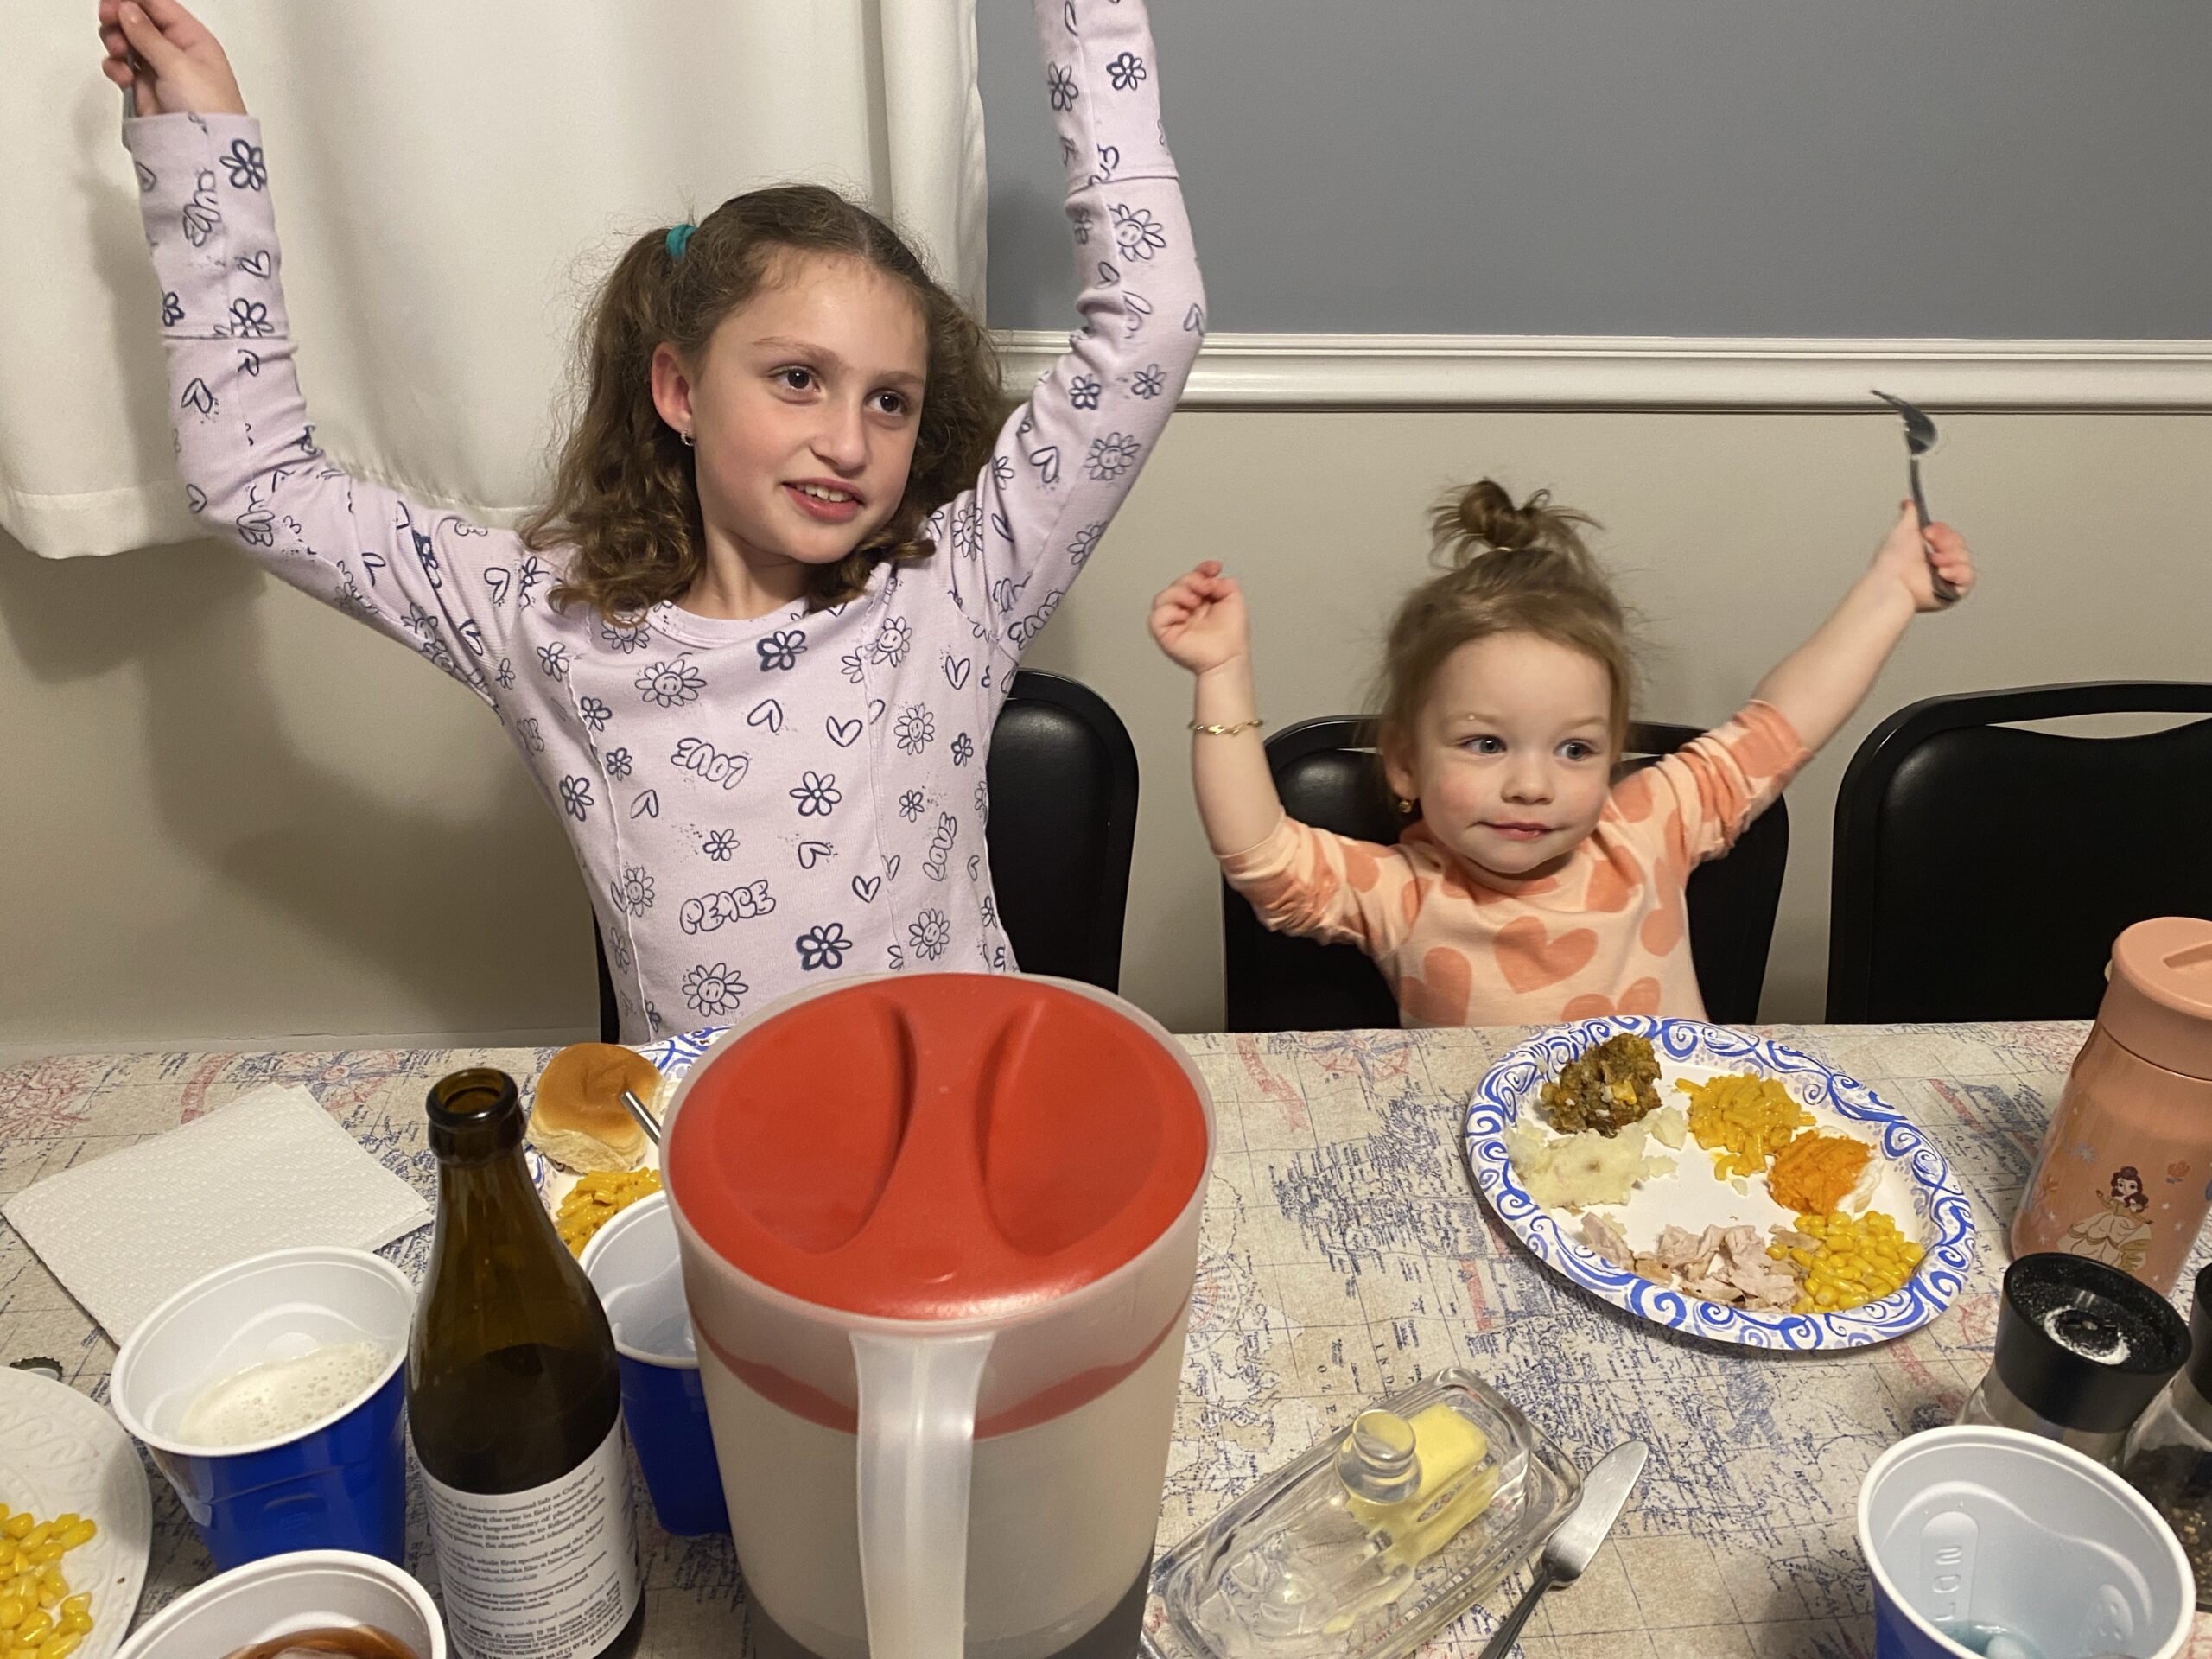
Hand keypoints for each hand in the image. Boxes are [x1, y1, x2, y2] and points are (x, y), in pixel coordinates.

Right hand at [98, 0, 245, 117]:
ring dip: (116, 42)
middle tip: (107, 20)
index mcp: (193, 39)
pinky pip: (123, 68)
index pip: (159, 6)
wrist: (203, 153)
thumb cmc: (207, 109)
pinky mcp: (146, 90)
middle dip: (119, 18)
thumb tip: (128, 9)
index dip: (134, 0)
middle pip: (138, 20)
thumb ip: (148, 35)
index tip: (111, 0)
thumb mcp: (178, 65)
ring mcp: (160, 70)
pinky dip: (117, 68)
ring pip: (127, 43)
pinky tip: (122, 77)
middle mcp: (177, 52)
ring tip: (119, 53)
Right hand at [1149, 561, 1250, 675]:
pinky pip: (1156, 616)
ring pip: (1162, 597)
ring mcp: (1173, 621)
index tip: (1214, 568)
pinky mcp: (1164, 633)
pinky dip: (1169, 611)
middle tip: (1206, 588)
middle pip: (1177, 584)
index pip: (1193, 579)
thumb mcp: (1233, 599)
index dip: (1201, 570)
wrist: (1228, 656)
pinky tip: (1184, 616)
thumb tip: (1209, 577)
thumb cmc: (1231, 636)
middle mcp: (1184, 609)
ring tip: (1195, 603)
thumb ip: (1223, 582)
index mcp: (1200, 601)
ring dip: (1179, 593)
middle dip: (1192, 580)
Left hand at [1871, 500, 1974, 613]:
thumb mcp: (1903, 530)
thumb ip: (1910, 515)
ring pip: (1965, 560)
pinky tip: (1942, 572)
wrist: (1891, 582)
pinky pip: (1967, 578)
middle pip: (1960, 546)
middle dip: (1946, 544)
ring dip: (1950, 558)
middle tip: (1930, 548)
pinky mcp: (1952, 591)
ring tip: (1933, 562)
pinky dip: (1957, 572)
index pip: (1951, 536)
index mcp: (1930, 551)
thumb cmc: (1892, 561)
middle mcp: (1940, 564)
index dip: (1943, 532)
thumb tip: (1909, 502)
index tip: (1928, 532)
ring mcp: (1947, 578)